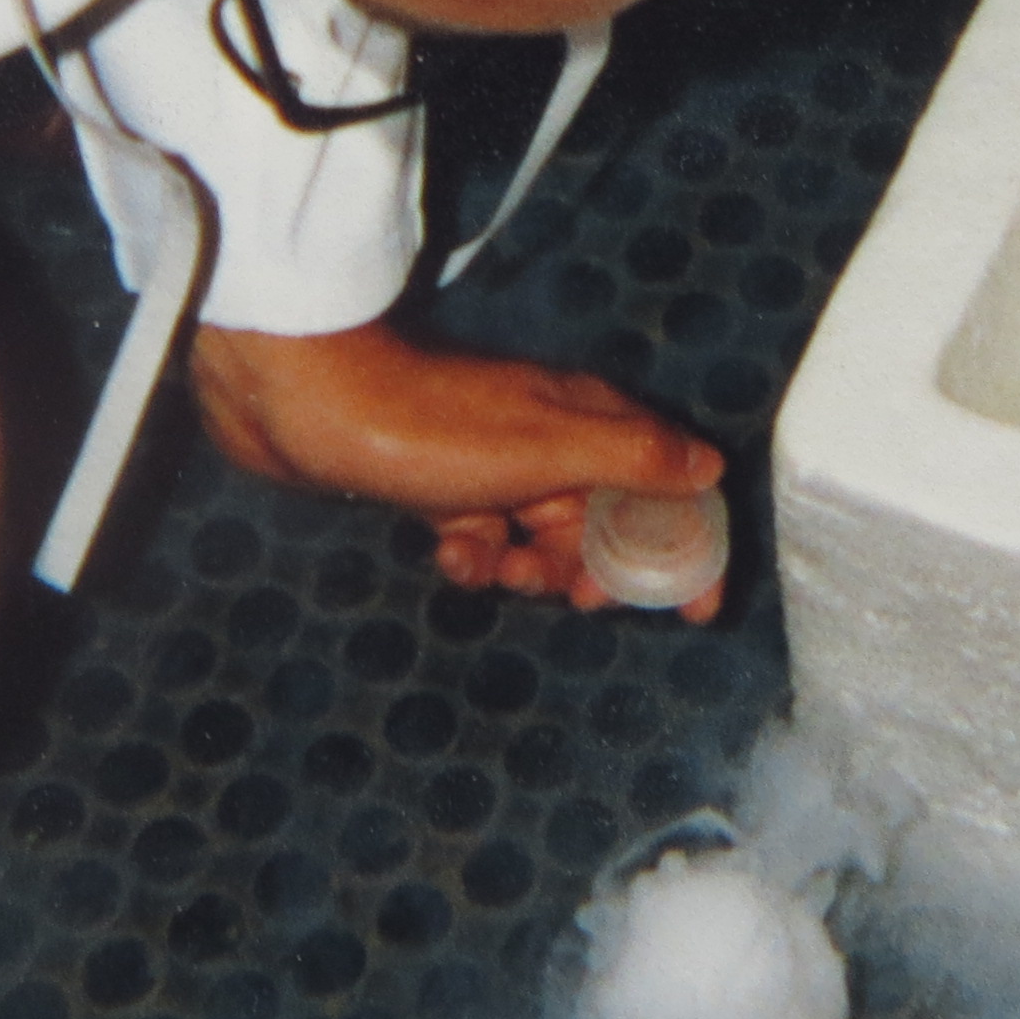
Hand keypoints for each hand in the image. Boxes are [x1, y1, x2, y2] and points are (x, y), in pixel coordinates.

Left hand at [186, 319, 725, 617]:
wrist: (311, 408)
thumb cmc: (432, 427)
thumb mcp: (549, 450)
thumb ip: (633, 460)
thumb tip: (708, 468)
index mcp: (591, 420)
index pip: (672, 486)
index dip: (690, 548)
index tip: (696, 610)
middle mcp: (554, 438)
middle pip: (610, 526)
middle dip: (597, 571)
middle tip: (575, 596)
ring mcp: (500, 463)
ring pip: (545, 540)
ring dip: (529, 569)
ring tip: (495, 567)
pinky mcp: (449, 485)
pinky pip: (486, 540)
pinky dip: (475, 557)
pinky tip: (448, 552)